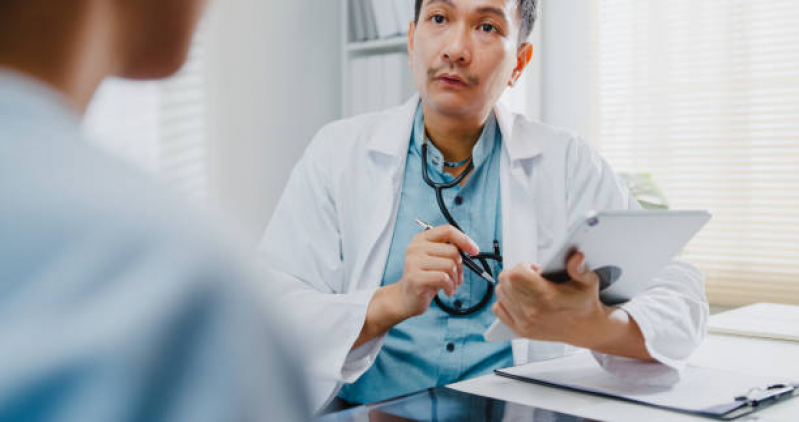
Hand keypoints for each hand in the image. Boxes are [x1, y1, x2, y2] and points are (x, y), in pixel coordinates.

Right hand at [391, 225, 478, 319]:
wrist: (406, 298)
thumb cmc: (425, 279)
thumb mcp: (436, 260)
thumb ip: (449, 251)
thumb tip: (471, 248)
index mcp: (421, 239)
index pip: (447, 230)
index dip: (464, 239)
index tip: (474, 250)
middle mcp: (415, 247)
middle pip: (452, 250)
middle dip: (461, 266)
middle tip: (458, 277)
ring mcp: (413, 262)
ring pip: (450, 265)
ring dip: (456, 278)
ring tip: (452, 285)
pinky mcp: (415, 277)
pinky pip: (444, 278)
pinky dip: (450, 287)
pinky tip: (447, 291)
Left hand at [492, 252, 606, 346]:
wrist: (587, 330)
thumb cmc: (585, 304)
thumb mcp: (588, 282)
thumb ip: (579, 268)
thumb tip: (576, 257)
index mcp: (547, 297)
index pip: (515, 275)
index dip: (523, 266)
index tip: (533, 269)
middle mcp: (533, 311)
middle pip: (505, 281)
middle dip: (516, 274)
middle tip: (530, 277)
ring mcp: (525, 322)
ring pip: (500, 293)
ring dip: (510, 286)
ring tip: (526, 287)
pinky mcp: (521, 330)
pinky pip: (498, 309)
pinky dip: (505, 301)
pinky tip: (519, 299)